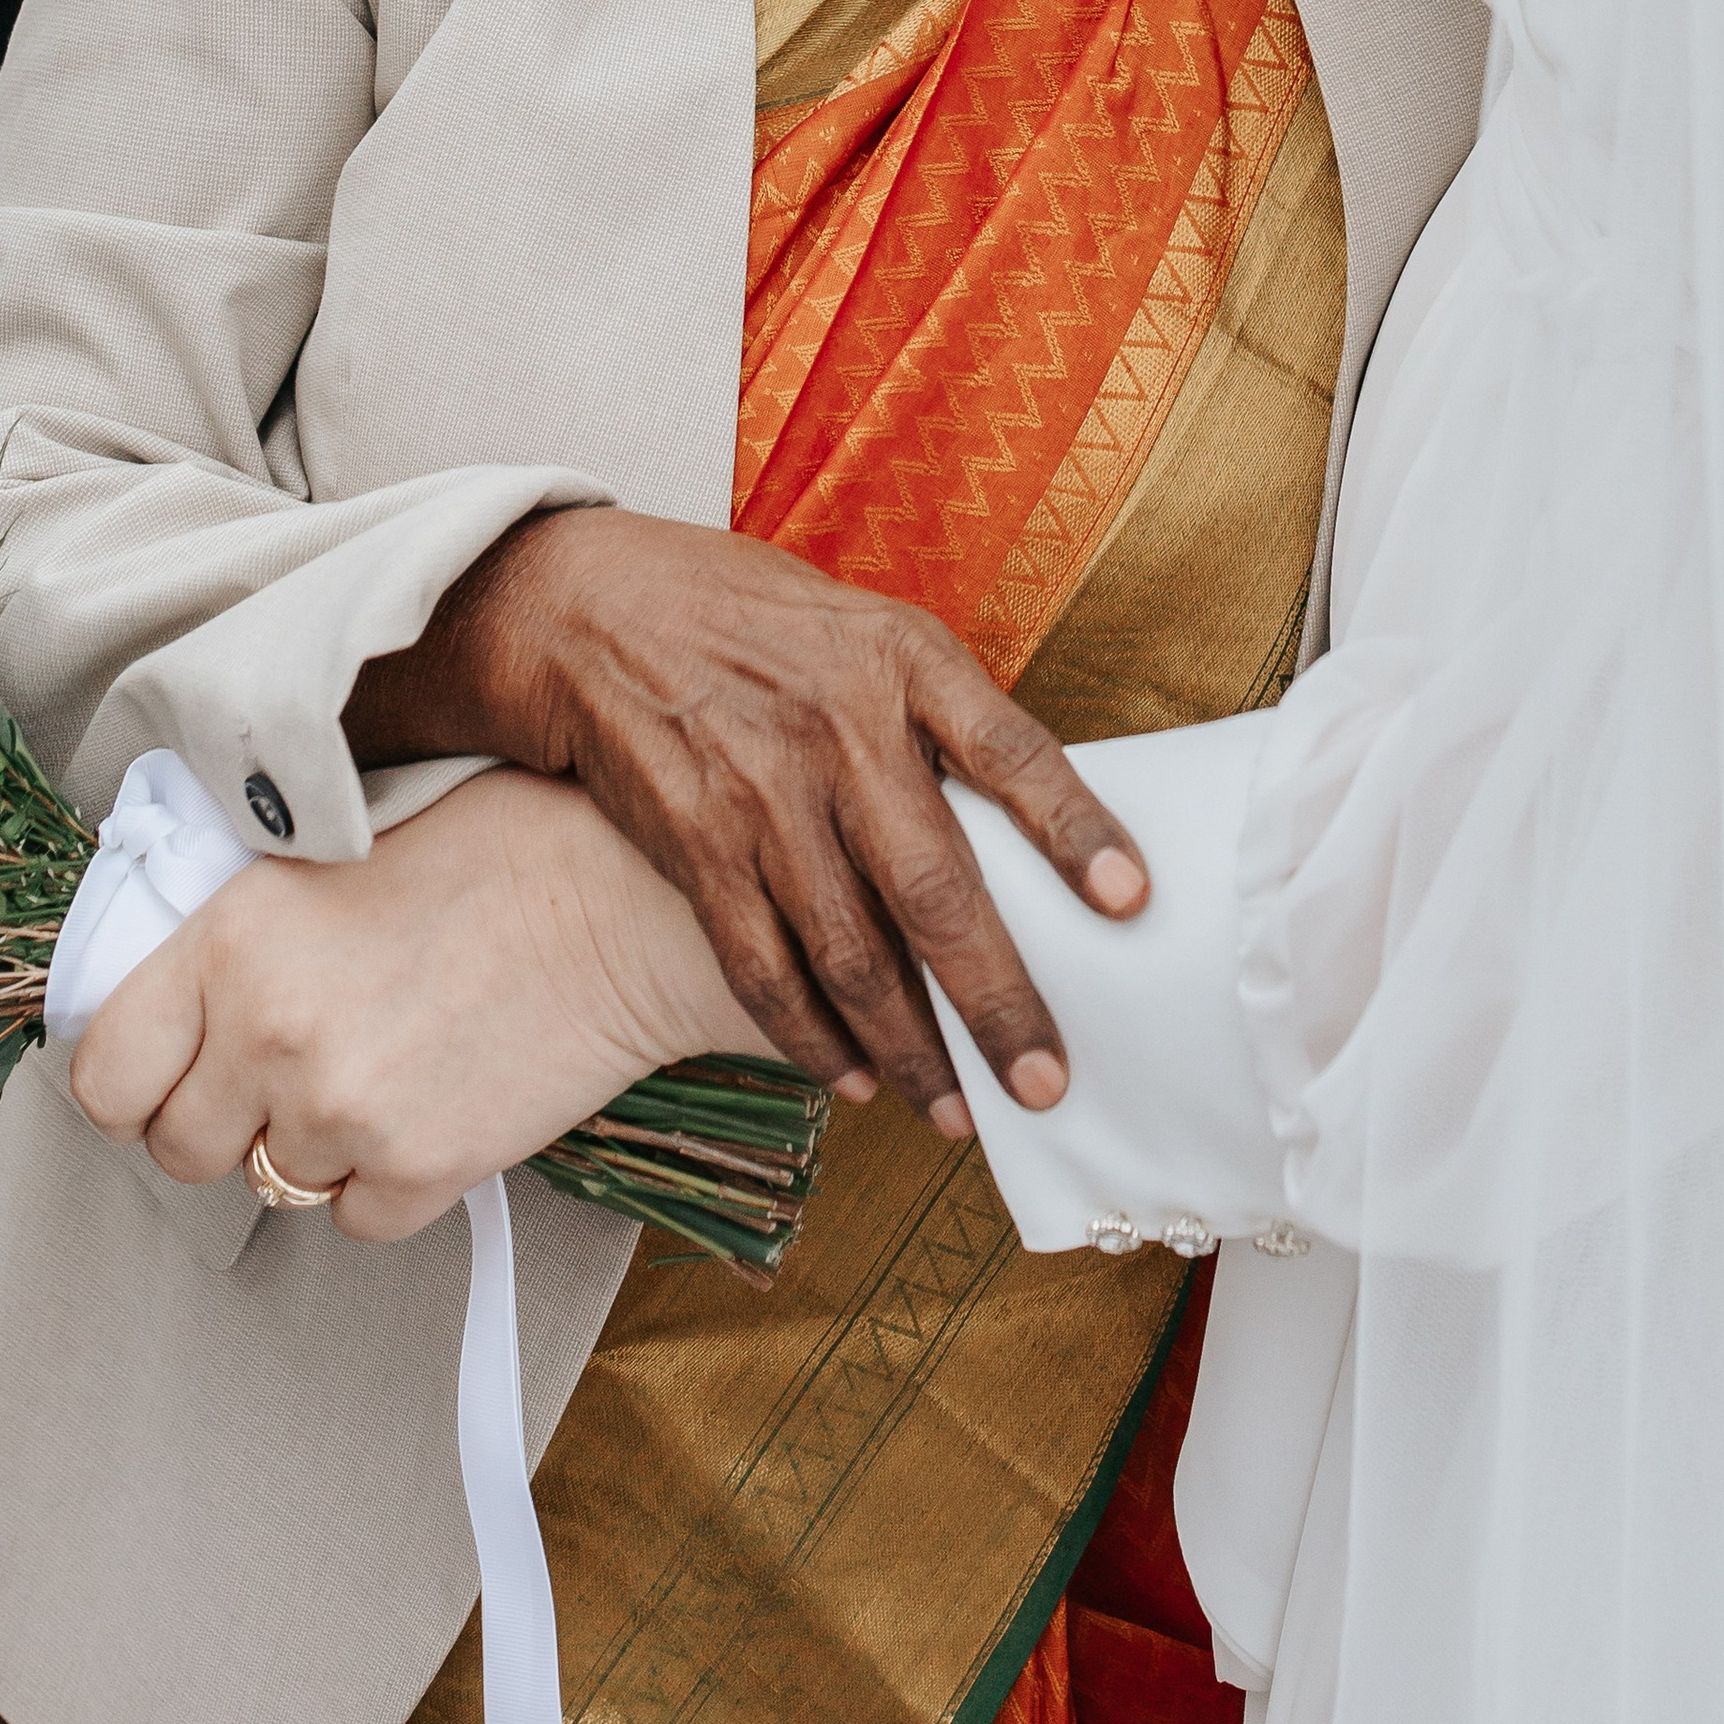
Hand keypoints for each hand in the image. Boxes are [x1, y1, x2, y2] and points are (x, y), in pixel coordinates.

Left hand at [67, 763, 763, 1239]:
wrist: (630, 900)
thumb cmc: (497, 845)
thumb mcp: (327, 846)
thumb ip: (237, 925)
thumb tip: (176, 983)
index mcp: (229, 938)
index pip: (103, 1075)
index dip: (133, 1082)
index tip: (167, 1069)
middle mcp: (267, 1033)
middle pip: (179, 1149)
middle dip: (223, 1119)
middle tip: (287, 1068)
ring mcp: (341, 1112)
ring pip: (272, 1183)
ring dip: (314, 1141)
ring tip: (387, 1059)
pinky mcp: (419, 1172)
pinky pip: (355, 1218)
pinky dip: (385, 1180)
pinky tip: (434, 1099)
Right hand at [346, 509, 1149, 1137]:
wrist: (593, 609)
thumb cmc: (755, 621)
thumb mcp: (864, 628)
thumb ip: (938, 718)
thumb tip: (1031, 829)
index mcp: (903, 660)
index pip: (1010, 751)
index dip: (1073, 827)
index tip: (1130, 900)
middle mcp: (837, 728)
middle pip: (935, 886)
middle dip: (997, 999)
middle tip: (1047, 1083)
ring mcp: (761, 793)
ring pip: (850, 952)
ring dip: (909, 1049)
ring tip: (956, 1114)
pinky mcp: (696, 845)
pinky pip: (762, 966)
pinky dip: (810, 1037)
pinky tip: (853, 1080)